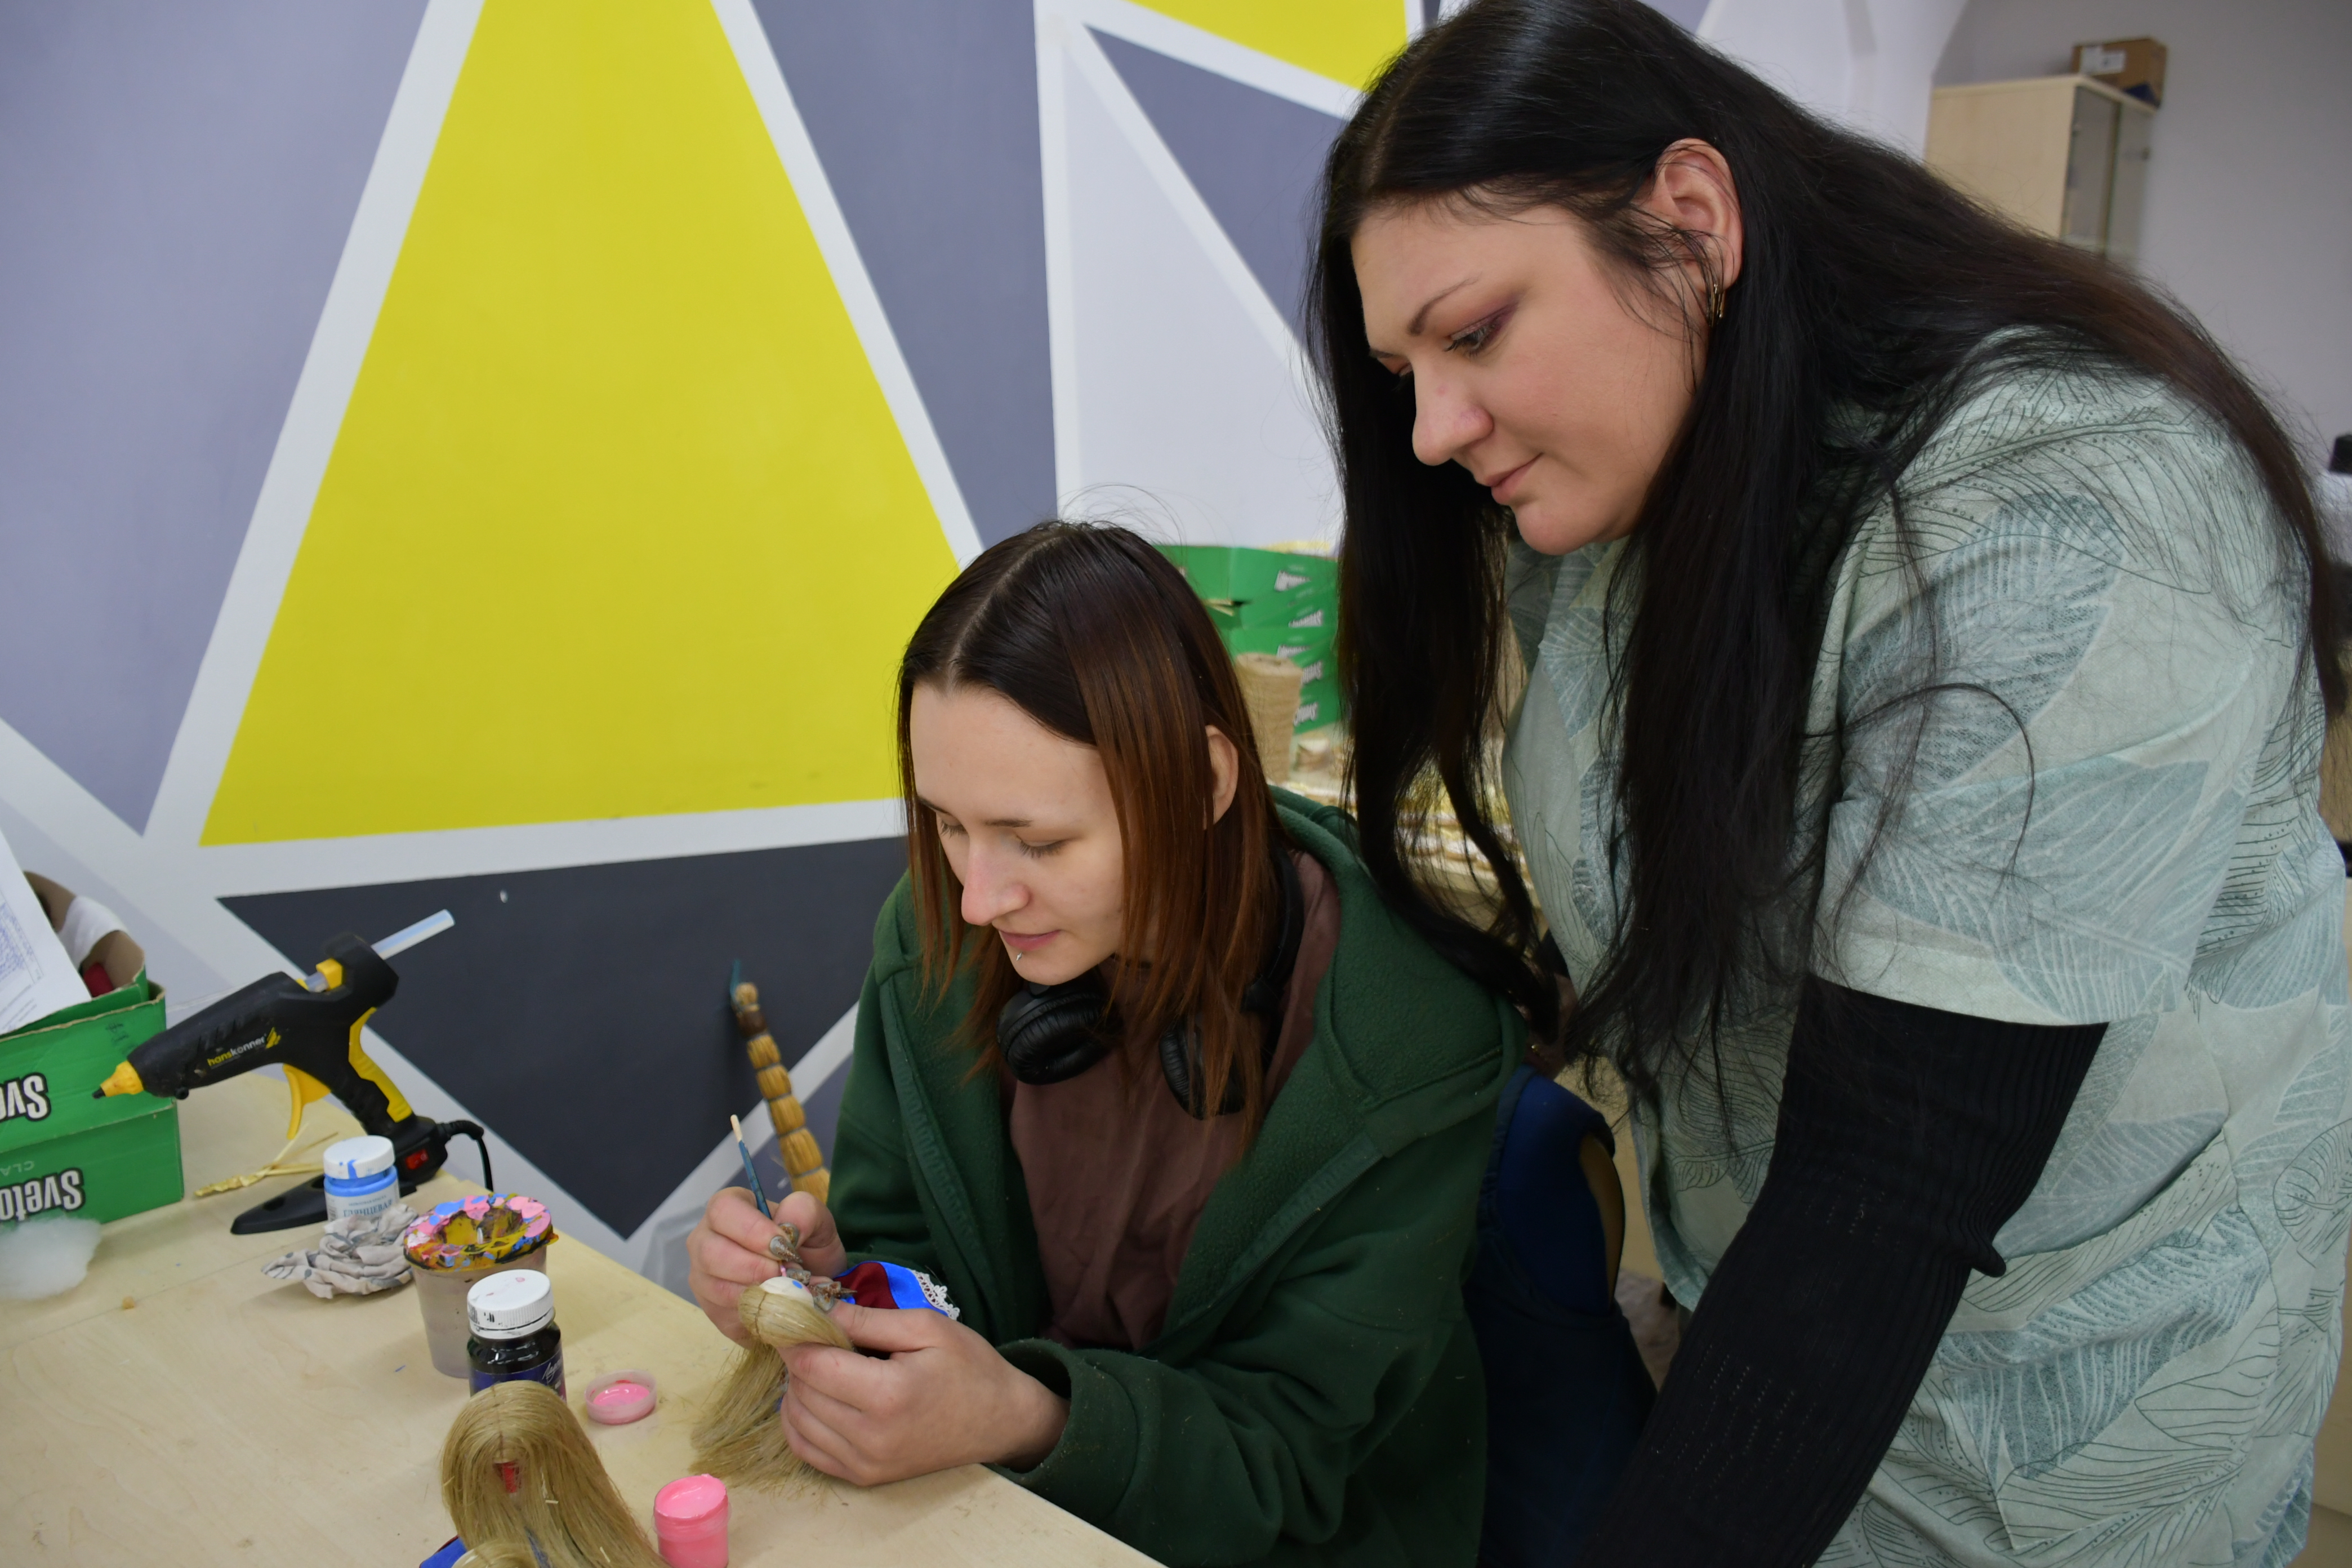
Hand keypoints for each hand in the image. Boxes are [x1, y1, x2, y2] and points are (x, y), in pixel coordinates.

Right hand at [686, 1186, 845, 1343]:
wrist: (809, 1280)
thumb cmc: (805, 1242)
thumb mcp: (815, 1219)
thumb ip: (803, 1212)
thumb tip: (789, 1228)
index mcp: (727, 1209)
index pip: (722, 1211)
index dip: (752, 1229)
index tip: (782, 1246)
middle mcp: (705, 1240)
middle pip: (711, 1253)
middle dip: (754, 1267)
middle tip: (785, 1273)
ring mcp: (704, 1278)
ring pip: (716, 1288)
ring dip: (757, 1292)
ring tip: (785, 1289)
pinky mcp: (712, 1310)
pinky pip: (726, 1315)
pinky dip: (757, 1313)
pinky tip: (776, 1305)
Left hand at [780, 1301, 1069, 1483]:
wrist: (1000, 1421)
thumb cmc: (969, 1367)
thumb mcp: (926, 1327)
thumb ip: (868, 1319)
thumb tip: (814, 1304)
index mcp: (888, 1395)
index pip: (812, 1365)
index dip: (796, 1336)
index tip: (798, 1317)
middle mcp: (871, 1437)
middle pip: (801, 1392)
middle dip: (799, 1360)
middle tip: (815, 1337)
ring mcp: (865, 1463)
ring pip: (797, 1422)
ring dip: (797, 1389)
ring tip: (822, 1366)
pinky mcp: (863, 1478)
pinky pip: (807, 1451)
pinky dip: (800, 1422)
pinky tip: (817, 1399)